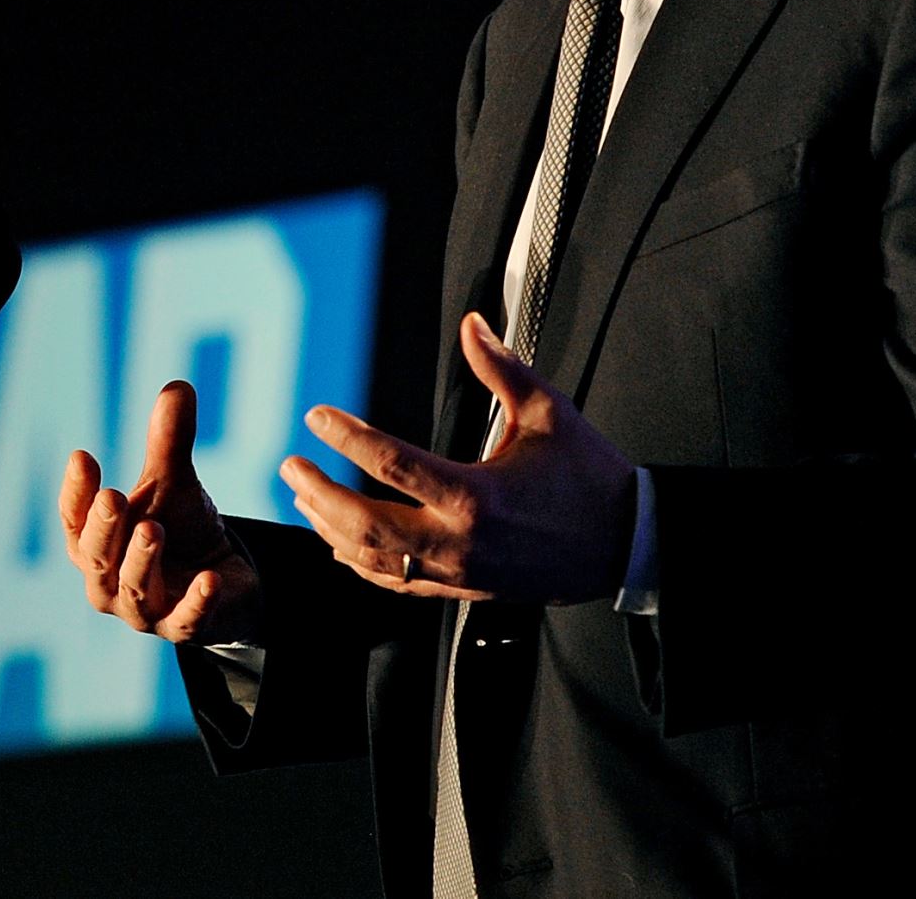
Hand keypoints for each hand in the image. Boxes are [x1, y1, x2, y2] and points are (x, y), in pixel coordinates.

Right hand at [59, 380, 262, 644]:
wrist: (222, 580)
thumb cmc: (180, 528)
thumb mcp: (172, 484)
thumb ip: (168, 442)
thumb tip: (178, 386)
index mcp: (94, 546)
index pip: (74, 521)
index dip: (75, 492)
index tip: (83, 456)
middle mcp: (108, 583)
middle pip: (96, 558)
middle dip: (103, 528)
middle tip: (113, 496)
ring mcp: (144, 611)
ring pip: (133, 589)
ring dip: (140, 559)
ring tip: (153, 527)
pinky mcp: (184, 628)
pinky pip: (186, 620)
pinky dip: (195, 601)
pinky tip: (209, 578)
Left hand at [282, 311, 636, 605]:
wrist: (623, 544)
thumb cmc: (588, 477)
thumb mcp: (549, 412)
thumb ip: (503, 367)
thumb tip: (473, 324)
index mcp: (477, 496)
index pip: (393, 463)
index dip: (348, 437)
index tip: (317, 416)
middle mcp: (460, 541)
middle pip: (367, 524)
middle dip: (321, 494)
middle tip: (292, 464)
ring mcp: (458, 573)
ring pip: (375, 559)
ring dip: (330, 528)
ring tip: (303, 495)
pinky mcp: (462, 591)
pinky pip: (398, 582)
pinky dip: (361, 563)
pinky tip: (338, 544)